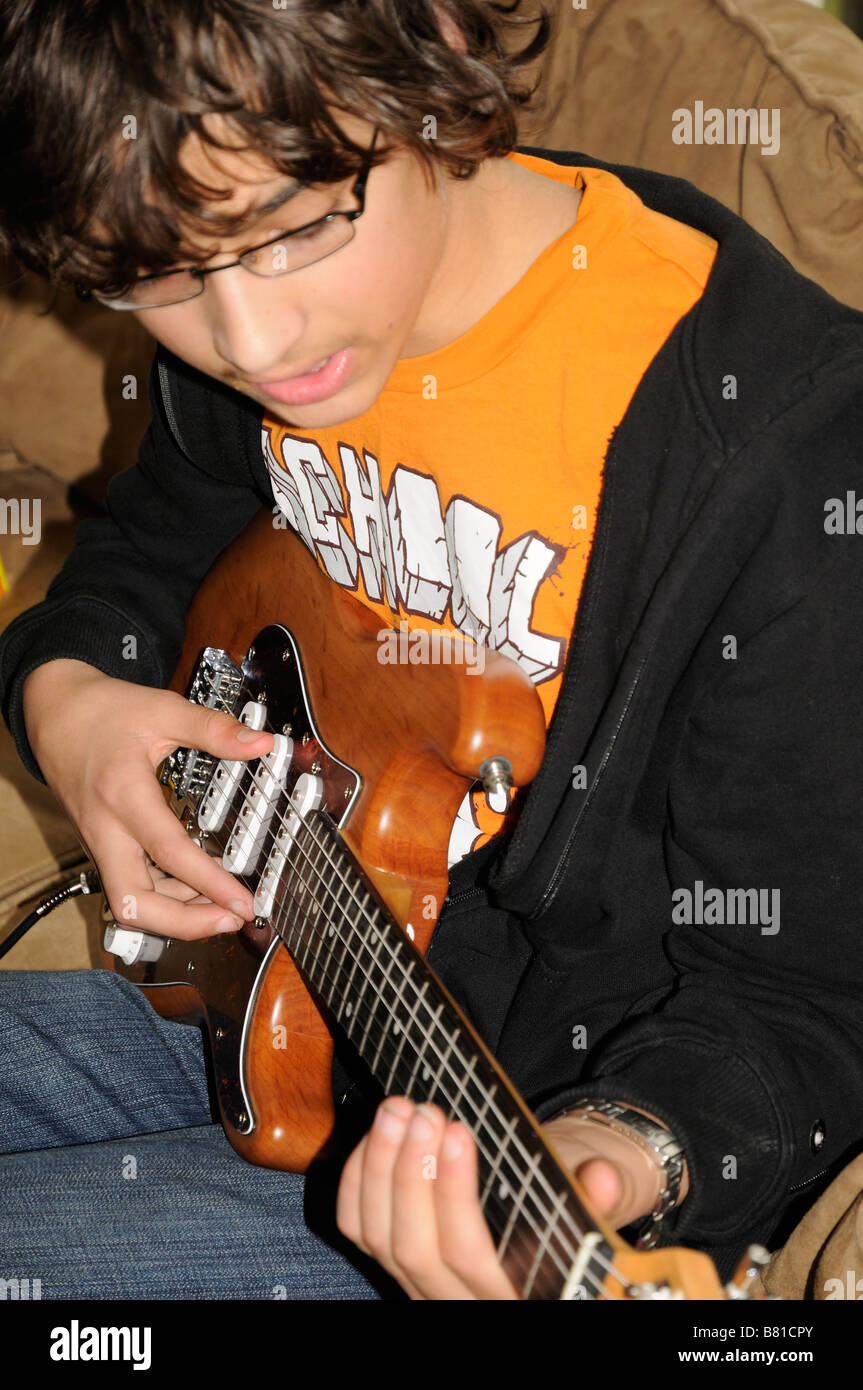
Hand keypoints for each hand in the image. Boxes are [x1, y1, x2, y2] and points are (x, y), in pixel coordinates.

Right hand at [22, 658, 273, 939]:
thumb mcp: (162, 710)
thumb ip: (213, 729)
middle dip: (182, 924)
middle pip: (133, 902)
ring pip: (128, 902)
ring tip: (221, 909)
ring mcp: (99, 842)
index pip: (169, 852)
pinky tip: (193, 890)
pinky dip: (161, 897)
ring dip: (174, 914)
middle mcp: (106, 828)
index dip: (210, 884)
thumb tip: (261, 742)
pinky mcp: (100, 847)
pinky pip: (127, 886)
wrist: (53, 712)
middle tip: (229, 920)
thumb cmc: (103, 711)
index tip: (243, 903)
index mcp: (124, 794)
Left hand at [336, 1095, 688, 1299]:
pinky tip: (376, 1137)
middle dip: (411, 1173)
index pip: (468, 1253)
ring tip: (398, 1109)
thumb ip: (598, 1194)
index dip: (454, 1193)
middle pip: (415, 1247)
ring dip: (381, 1167)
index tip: (456, 1130)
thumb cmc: (570, 1205)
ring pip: (380, 1239)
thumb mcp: (594, 1201)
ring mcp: (422, 1286)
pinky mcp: (395, 1266)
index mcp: (511, 1290)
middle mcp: (460, 1299)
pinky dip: (359, 1181)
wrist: (550, 1220)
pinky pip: (358, 1231)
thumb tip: (602, 1178)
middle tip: (422, 1111)